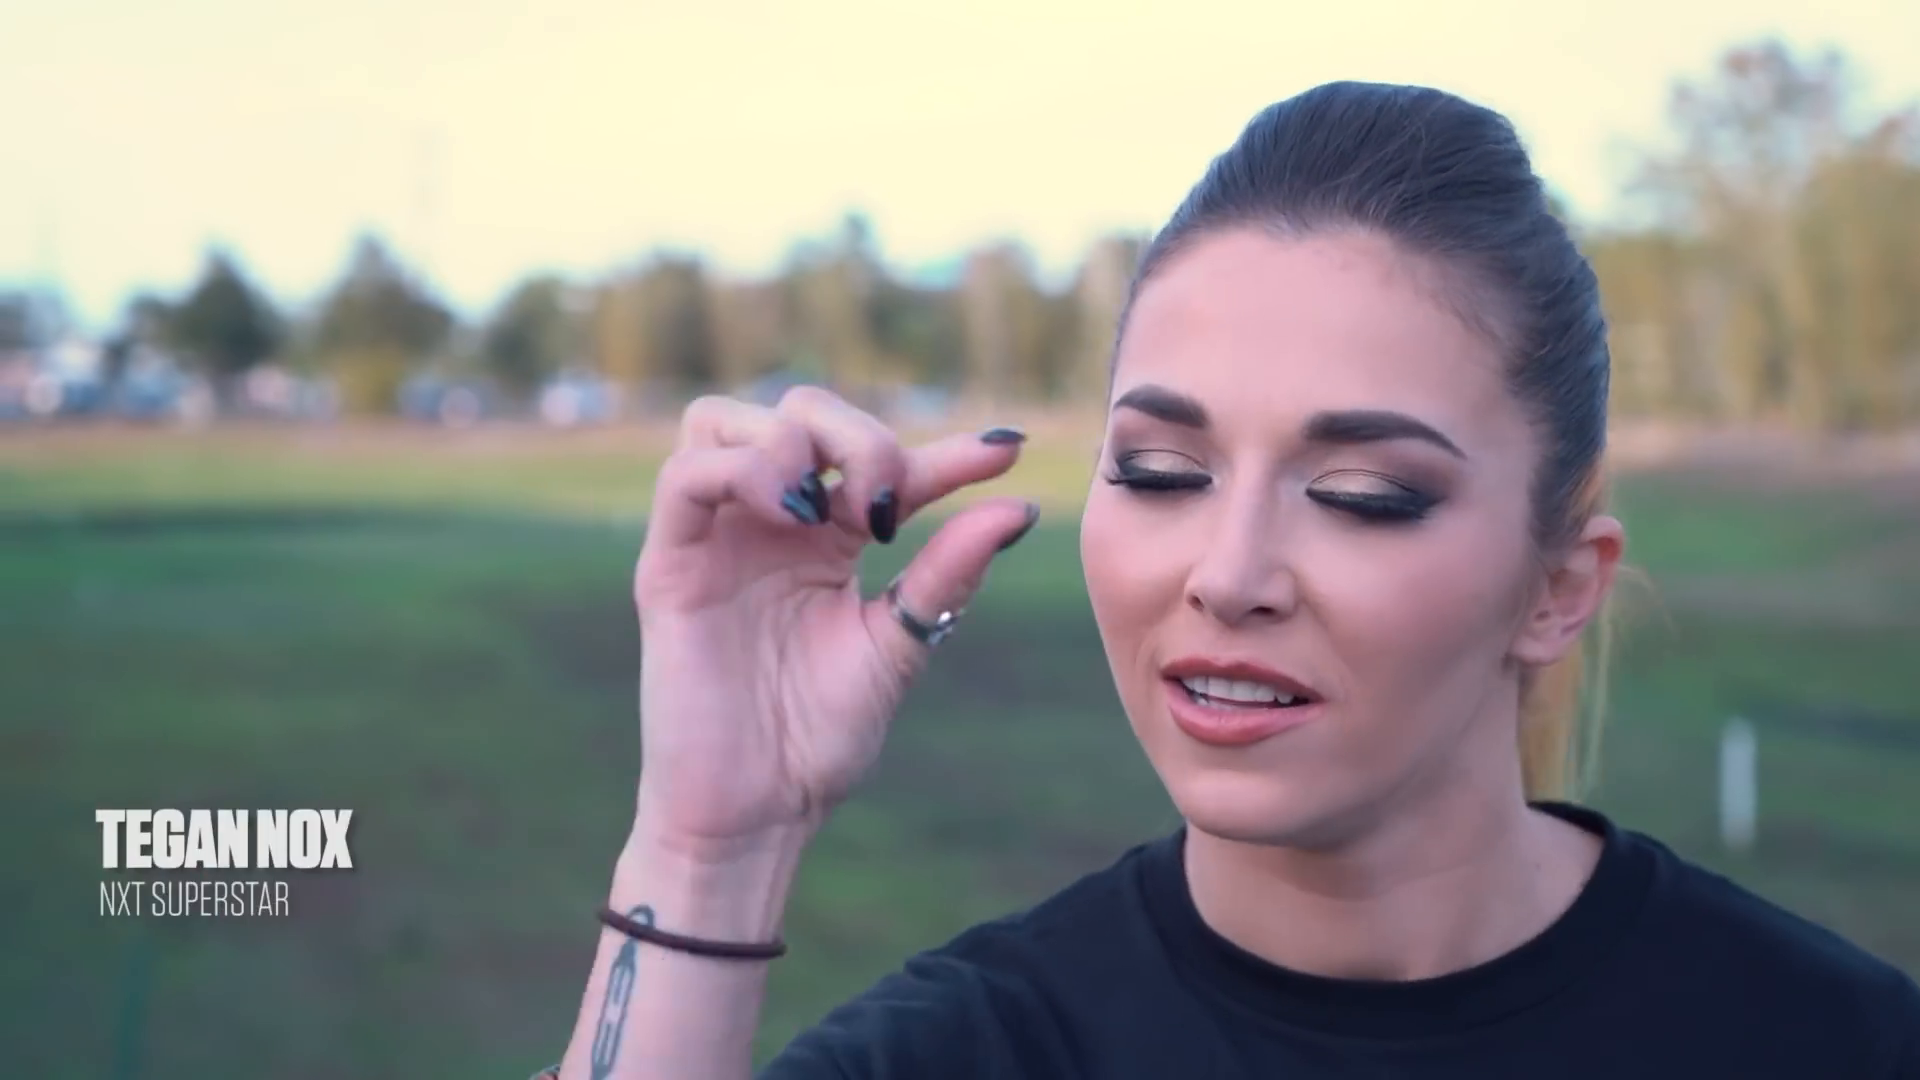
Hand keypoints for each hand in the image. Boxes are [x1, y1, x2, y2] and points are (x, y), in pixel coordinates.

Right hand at [630, 386, 1036, 856]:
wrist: (758, 813)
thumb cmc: (819, 739)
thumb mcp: (900, 645)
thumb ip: (948, 575)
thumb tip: (1019, 511)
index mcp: (830, 541)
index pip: (884, 464)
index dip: (949, 452)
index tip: (1006, 456)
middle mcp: (769, 526)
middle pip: (800, 411)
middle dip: (859, 435)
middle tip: (888, 504)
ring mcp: (716, 539)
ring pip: (725, 420)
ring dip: (791, 441)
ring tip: (830, 511)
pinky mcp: (669, 565)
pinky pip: (685, 476)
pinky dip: (741, 471)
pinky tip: (791, 518)